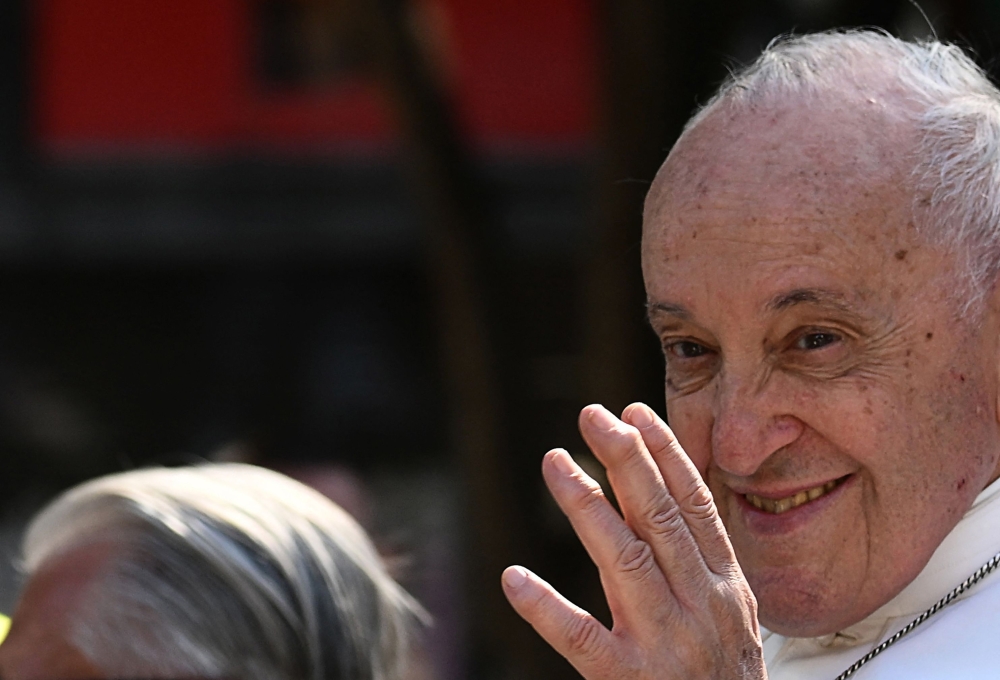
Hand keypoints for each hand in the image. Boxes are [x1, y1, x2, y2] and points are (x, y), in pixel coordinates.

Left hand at [502, 403, 764, 678]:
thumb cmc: (723, 678)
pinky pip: (582, 639)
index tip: (634, 412)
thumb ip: (694, 562)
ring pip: (623, 560)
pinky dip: (547, 608)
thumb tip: (652, 496)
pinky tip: (514, 578)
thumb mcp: (725, 614)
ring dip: (586, 506)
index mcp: (725, 585)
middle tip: (592, 416)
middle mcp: (700, 605)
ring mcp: (665, 643)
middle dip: (626, 460)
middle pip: (660, 518)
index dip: (665, 455)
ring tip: (554, 462)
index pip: (694, 506)